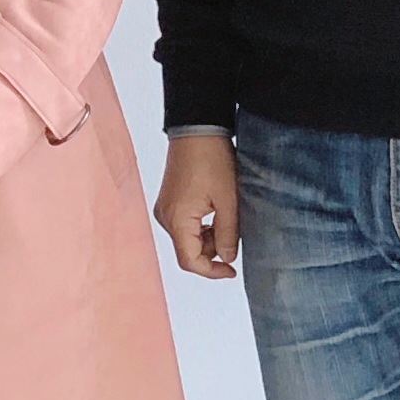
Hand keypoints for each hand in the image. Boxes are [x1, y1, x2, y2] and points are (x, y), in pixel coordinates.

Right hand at [152, 133, 240, 280]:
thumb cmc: (212, 160)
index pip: (190, 261)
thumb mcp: (227, 200)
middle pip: (187, 251)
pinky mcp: (168, 200)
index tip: (232, 270)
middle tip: (234, 238)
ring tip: (228, 220)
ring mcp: (165, 208)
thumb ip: (227, 234)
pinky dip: (201, 228)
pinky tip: (217, 213)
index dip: (212, 271)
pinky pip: (184, 225)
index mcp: (178, 220)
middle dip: (212, 252)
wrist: (196, 129)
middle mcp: (165, 218)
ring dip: (208, 239)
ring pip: (187, 239)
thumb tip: (226, 259)